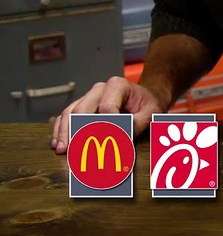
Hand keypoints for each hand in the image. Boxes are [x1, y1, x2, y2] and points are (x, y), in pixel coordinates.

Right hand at [50, 77, 164, 153]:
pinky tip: (58, 143)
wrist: (143, 98)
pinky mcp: (81, 106)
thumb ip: (139, 122)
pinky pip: (65, 116)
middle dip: (78, 130)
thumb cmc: (147, 104)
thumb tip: (121, 135)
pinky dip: (60, 129)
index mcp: (117, 85)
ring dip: (65, 132)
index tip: (108, 144)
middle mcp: (99, 89)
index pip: (107, 108)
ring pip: (70, 112)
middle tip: (74, 149)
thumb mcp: (151, 111)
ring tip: (62, 149)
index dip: (107, 126)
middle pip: (82, 109)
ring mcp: (88, 97)